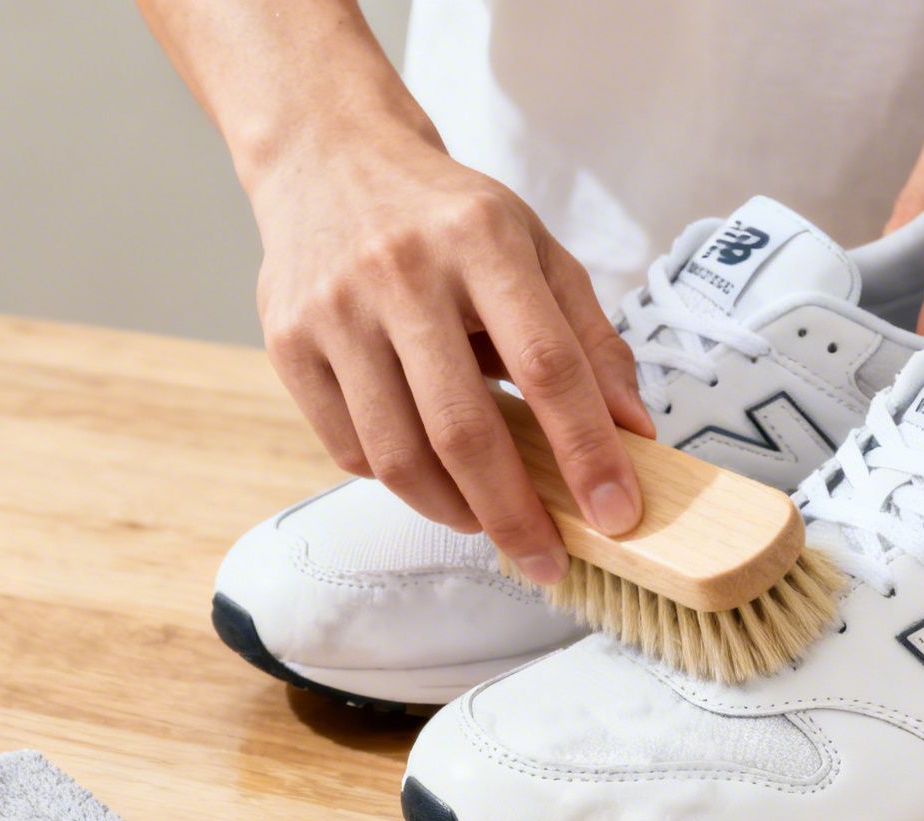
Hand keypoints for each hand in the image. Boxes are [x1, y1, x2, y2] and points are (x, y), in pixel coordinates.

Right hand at [249, 124, 652, 584]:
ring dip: (454, 511)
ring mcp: (335, 310)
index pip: (548, 366)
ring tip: (490, 524)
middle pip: (465, 429)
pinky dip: (398, 482)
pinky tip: (431, 477)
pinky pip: (349, 447)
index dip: (587, 450)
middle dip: (515, 514)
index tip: (617, 513)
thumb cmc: (450, 219)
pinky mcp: (286, 342)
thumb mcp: (538, 252)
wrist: (331, 157)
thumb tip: (636, 434)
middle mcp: (401, 272)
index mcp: (482, 240)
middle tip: (548, 560)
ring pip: (398, 454)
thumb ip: (592, 341)